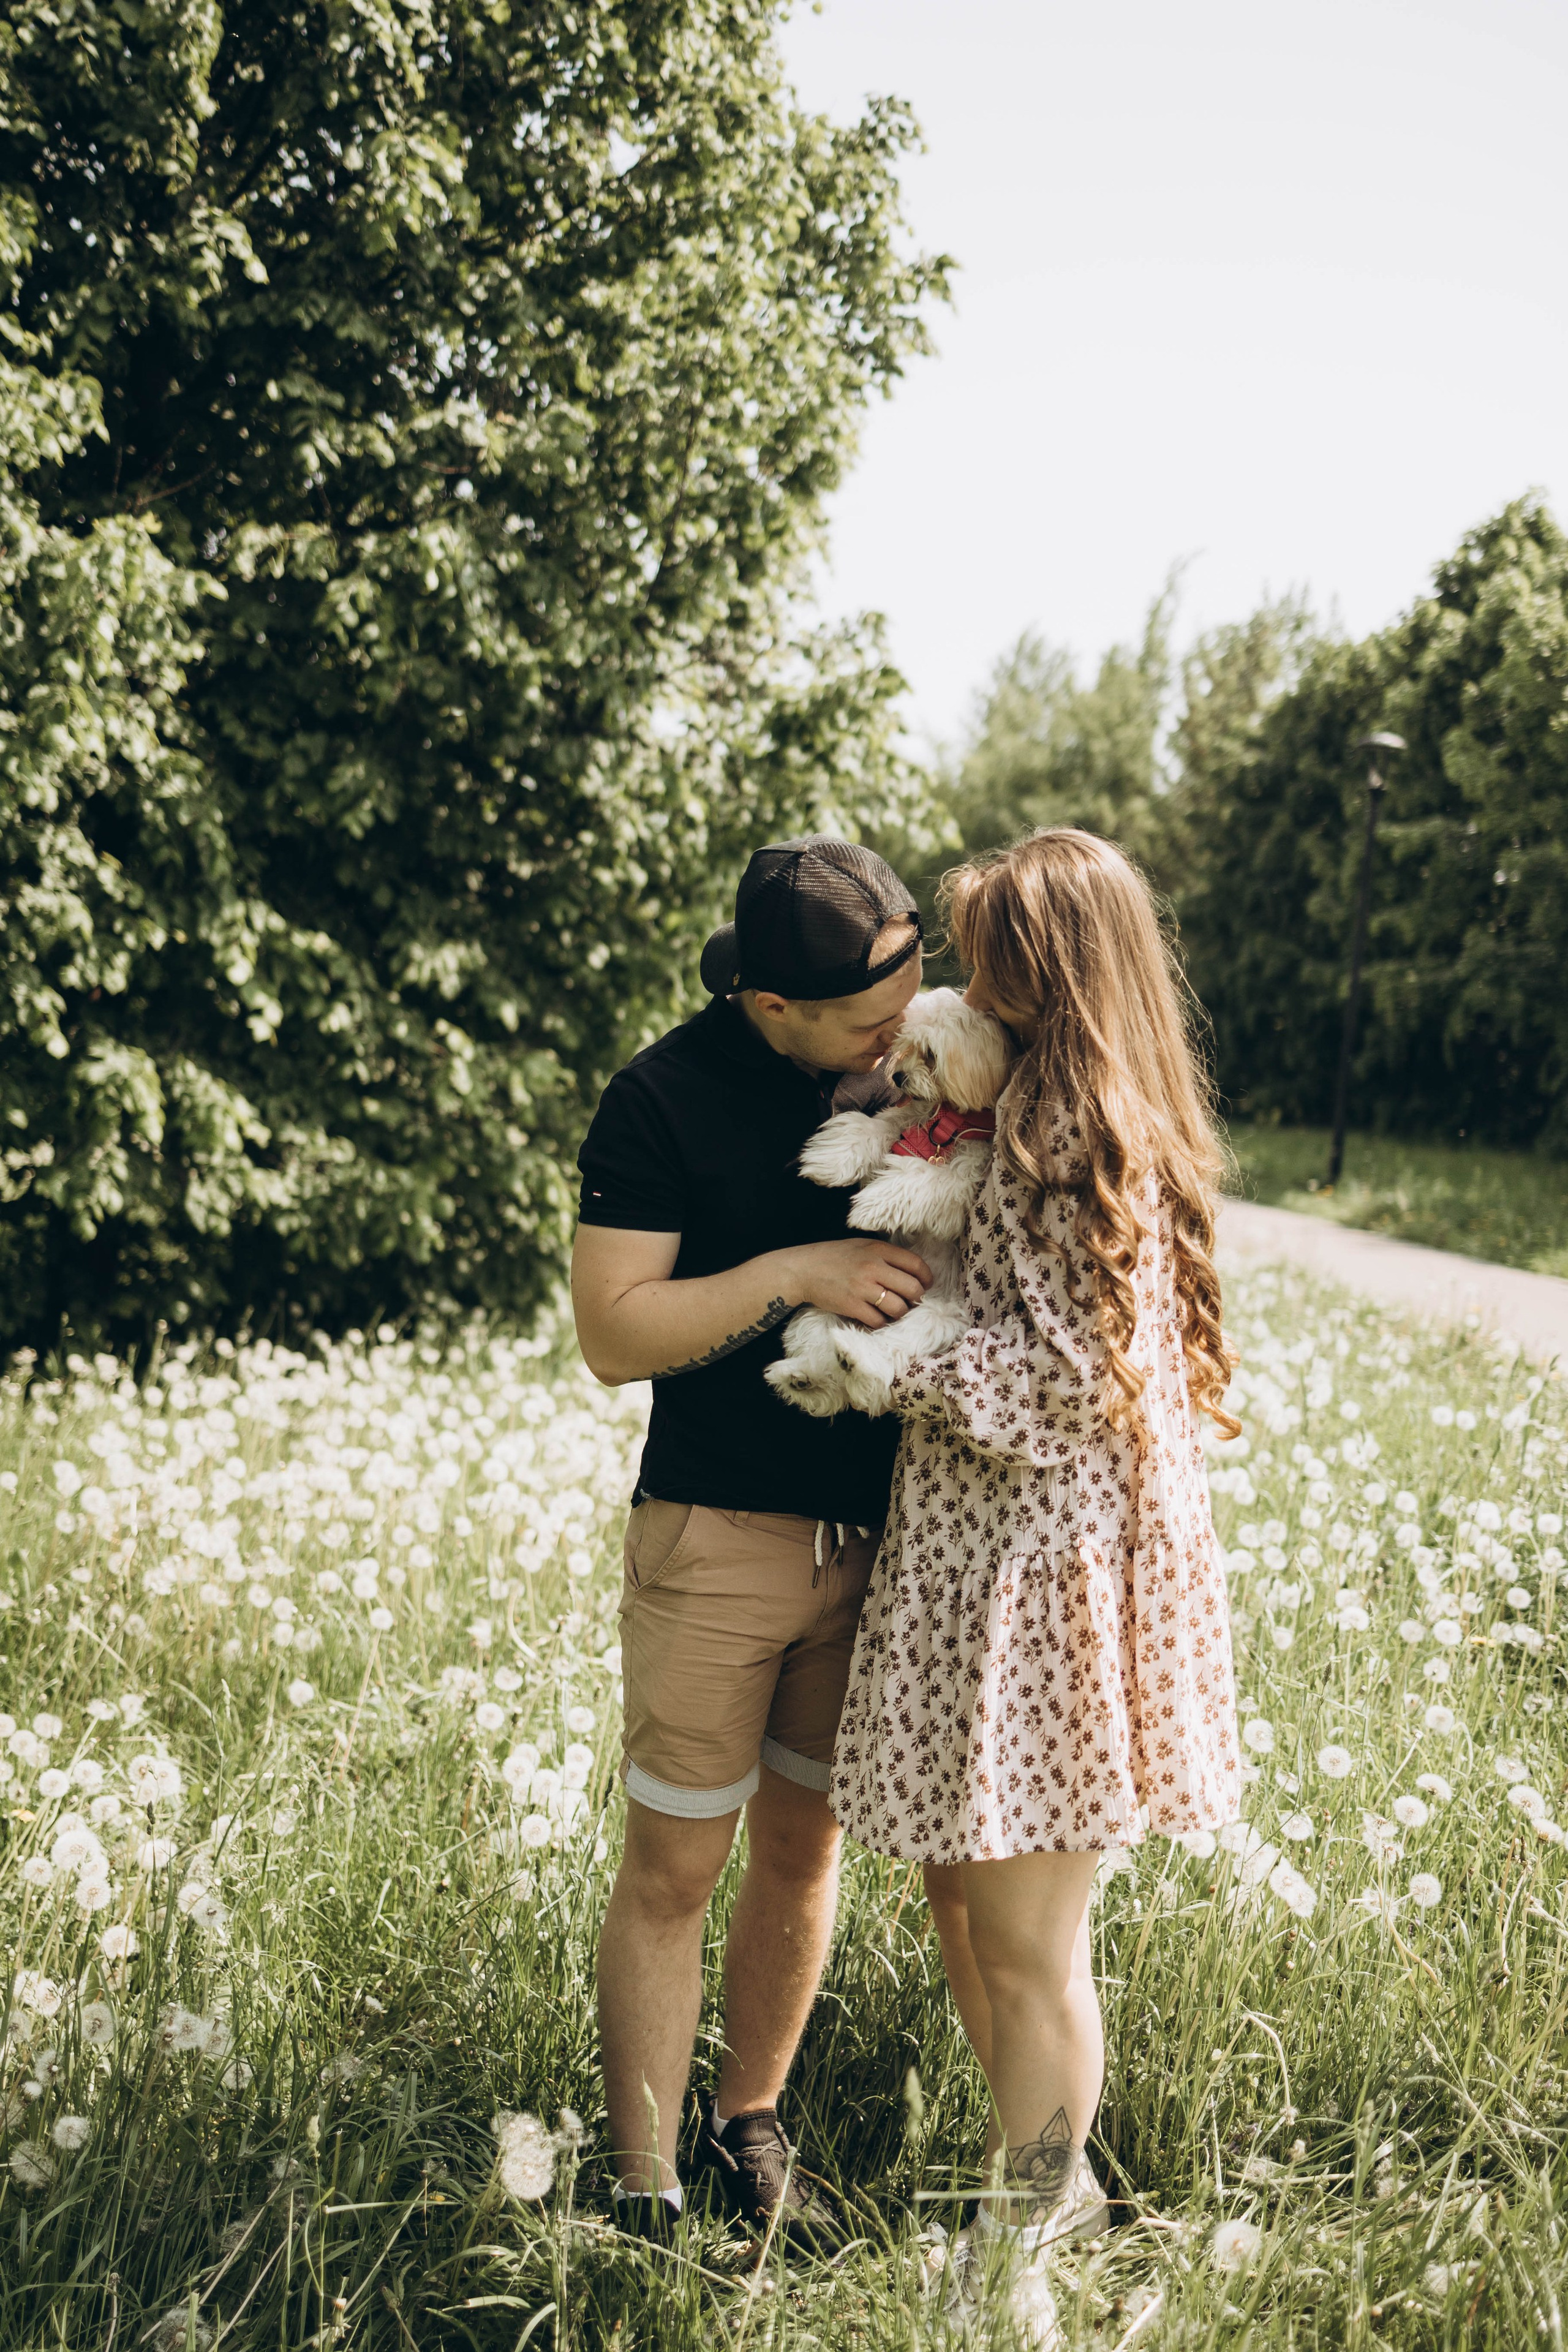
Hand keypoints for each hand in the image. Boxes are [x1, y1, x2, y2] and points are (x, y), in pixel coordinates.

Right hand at [779, 1238, 931, 1327]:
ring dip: (899, 1313)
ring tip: (892, 1311)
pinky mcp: (852, 1306)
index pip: (916, 1264)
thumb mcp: (861, 1246)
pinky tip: (876, 1318)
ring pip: (898, 1308)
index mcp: (878, 1250)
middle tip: (909, 1301)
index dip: (926, 1278)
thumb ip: (885, 1255)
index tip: (925, 1284)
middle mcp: (873, 1267)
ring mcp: (862, 1288)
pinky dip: (881, 1323)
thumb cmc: (833, 1257)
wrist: (803, 1270)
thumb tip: (912, 1272)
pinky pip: (878, 1321)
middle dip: (916, 1299)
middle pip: (913, 1289)